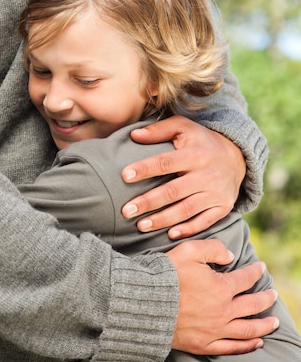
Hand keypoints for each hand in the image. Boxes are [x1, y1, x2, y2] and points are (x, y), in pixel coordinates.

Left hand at [121, 115, 245, 237]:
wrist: (237, 156)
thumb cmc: (201, 141)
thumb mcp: (183, 127)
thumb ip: (159, 130)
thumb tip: (134, 135)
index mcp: (195, 154)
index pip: (165, 162)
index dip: (145, 169)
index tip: (124, 176)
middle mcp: (206, 174)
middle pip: (173, 191)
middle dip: (148, 202)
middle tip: (126, 210)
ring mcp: (215, 193)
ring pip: (186, 210)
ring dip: (162, 220)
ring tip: (141, 225)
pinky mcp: (223, 207)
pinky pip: (204, 222)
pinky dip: (188, 230)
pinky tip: (170, 234)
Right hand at [167, 239, 278, 354]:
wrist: (146, 303)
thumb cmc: (166, 274)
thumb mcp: (189, 250)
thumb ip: (213, 248)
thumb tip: (230, 255)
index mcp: (221, 287)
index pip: (245, 278)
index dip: (255, 271)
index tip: (261, 268)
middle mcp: (223, 310)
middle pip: (252, 305)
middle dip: (265, 298)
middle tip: (273, 294)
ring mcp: (215, 330)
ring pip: (248, 329)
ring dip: (264, 325)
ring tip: (274, 322)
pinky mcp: (205, 344)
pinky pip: (232, 348)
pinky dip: (248, 346)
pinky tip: (257, 342)